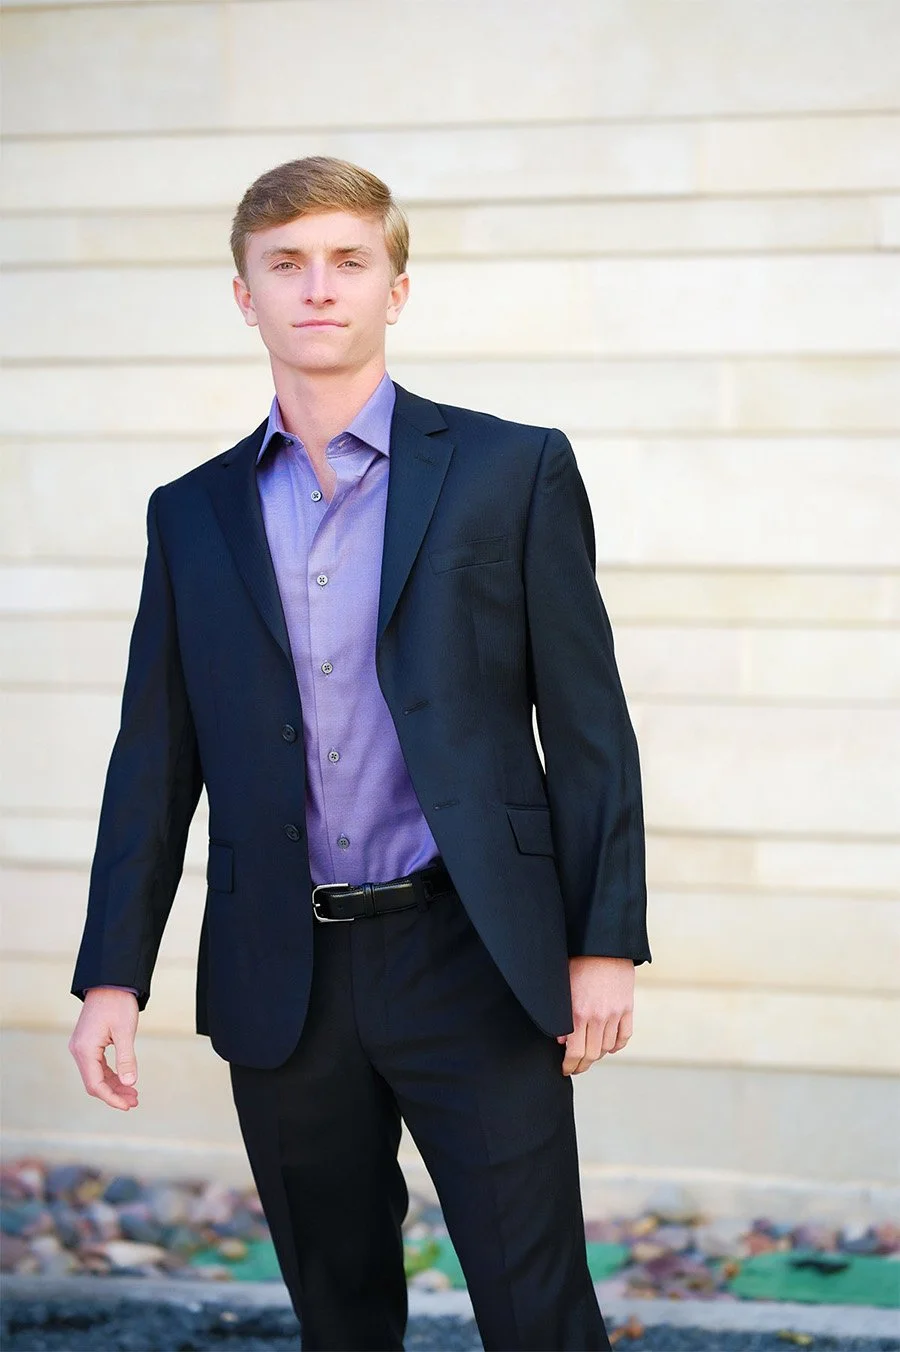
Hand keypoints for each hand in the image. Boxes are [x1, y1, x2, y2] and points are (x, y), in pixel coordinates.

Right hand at [69, 988, 139, 1110]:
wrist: (110, 981)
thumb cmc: (118, 1003)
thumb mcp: (125, 1031)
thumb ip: (126, 1059)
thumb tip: (129, 1084)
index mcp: (85, 1049)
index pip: (95, 1084)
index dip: (111, 1098)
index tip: (128, 1105)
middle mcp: (78, 1050)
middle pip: (94, 1082)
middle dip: (114, 1094)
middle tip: (135, 1101)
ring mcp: (81, 1047)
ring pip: (95, 1075)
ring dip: (113, 1085)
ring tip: (133, 1094)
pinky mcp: (87, 1043)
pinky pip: (96, 1065)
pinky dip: (110, 1074)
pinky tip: (124, 1079)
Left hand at [557, 956, 633, 1075]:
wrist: (604, 947)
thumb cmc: (579, 963)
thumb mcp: (562, 988)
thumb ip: (560, 1017)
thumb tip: (560, 1040)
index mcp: (577, 1013)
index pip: (574, 1052)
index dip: (569, 1065)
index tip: (566, 1069)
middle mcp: (597, 1017)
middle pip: (592, 1055)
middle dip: (582, 1065)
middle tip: (576, 1067)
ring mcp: (614, 1014)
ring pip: (607, 1048)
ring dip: (598, 1054)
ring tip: (589, 1054)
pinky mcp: (627, 1008)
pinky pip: (624, 1036)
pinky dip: (616, 1045)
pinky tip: (608, 1045)